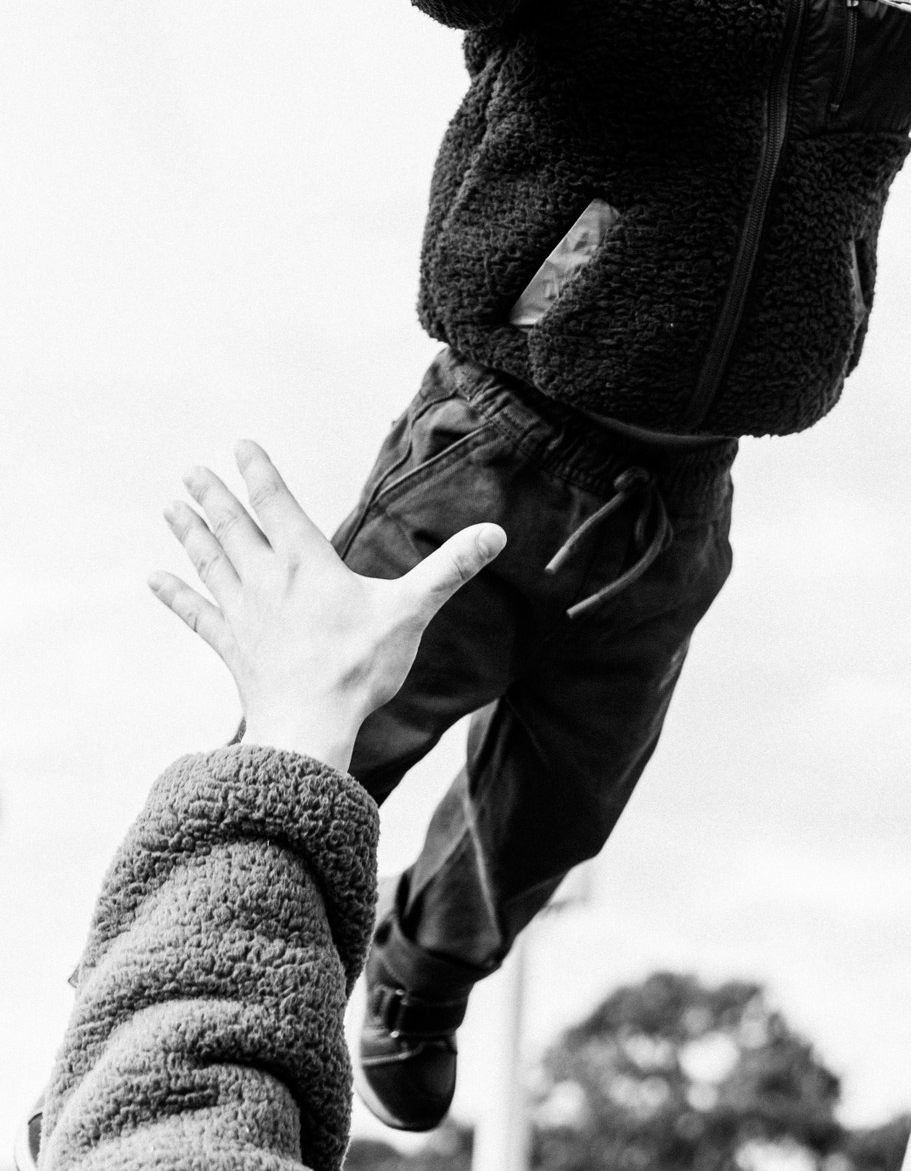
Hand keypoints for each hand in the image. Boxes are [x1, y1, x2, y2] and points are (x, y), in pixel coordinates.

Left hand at [150, 441, 504, 773]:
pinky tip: (154, 580)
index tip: (238, 444)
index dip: (259, 473)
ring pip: (211, 563)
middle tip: (190, 470)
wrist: (311, 726)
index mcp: (308, 564)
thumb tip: (495, 534)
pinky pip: (198, 615)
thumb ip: (450, 569)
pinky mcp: (232, 648)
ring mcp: (244, 614)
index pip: (278, 505)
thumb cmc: (361, 668)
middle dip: (213, 496)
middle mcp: (268, 580)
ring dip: (190, 533)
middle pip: (234, 528)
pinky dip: (176, 596)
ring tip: (170, 507)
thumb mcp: (411, 612)